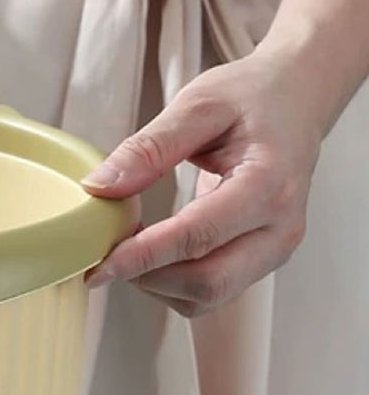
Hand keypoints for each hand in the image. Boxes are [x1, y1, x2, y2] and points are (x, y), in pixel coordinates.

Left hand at [80, 51, 321, 316]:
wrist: (295, 100)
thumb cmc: (251, 98)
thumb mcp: (197, 105)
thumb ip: (149, 148)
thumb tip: (99, 188)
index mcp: (268, 184)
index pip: (199, 236)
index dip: (144, 256)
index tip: (100, 264)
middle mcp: (280, 227)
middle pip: (207, 281)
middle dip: (148, 276)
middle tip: (104, 254)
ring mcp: (275, 249)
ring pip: (208, 295)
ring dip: (158, 283)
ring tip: (129, 247)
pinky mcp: (263, 259)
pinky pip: (213, 292)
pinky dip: (174, 283)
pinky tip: (154, 252)